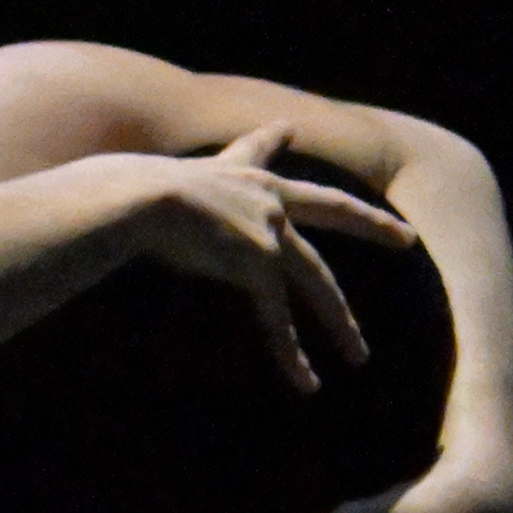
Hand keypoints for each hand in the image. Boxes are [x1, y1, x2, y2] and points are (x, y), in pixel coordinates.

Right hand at [117, 120, 413, 392]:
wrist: (139, 198)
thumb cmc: (128, 195)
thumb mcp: (150, 180)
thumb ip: (152, 188)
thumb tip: (107, 189)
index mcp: (238, 174)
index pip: (262, 150)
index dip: (274, 138)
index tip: (289, 127)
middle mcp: (267, 198)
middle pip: (334, 212)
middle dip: (374, 226)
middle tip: (406, 239)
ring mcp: (270, 231)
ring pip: (317, 283)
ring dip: (339, 324)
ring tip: (358, 356)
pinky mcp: (260, 265)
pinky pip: (279, 321)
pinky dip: (291, 356)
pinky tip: (307, 385)